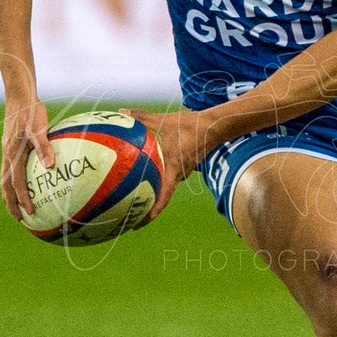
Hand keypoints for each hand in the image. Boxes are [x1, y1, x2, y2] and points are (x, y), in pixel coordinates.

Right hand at [0, 98, 53, 221]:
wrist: (19, 94)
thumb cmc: (31, 110)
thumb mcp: (39, 127)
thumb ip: (44, 147)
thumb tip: (50, 166)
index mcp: (12, 154)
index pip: (16, 183)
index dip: (22, 199)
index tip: (30, 213)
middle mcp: (7, 155)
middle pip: (6, 186)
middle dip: (12, 204)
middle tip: (20, 219)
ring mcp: (7, 151)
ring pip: (6, 178)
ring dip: (11, 194)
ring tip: (18, 207)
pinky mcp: (11, 146)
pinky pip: (11, 169)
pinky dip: (15, 180)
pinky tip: (26, 181)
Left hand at [130, 108, 212, 222]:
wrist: (214, 125)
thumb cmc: (190, 125)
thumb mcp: (163, 120)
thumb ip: (142, 118)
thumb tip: (122, 113)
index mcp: (173, 170)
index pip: (162, 198)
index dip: (150, 213)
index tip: (138, 224)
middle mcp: (178, 175)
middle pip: (162, 196)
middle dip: (148, 207)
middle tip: (131, 216)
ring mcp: (183, 171)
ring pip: (166, 186)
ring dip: (154, 192)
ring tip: (137, 197)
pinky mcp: (184, 165)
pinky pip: (170, 175)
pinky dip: (160, 178)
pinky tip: (149, 172)